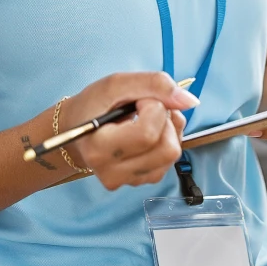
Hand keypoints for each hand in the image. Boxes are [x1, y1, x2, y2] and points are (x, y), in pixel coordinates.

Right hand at [59, 73, 197, 190]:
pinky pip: (169, 161)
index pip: (148, 133)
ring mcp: (128, 181)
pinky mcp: (140, 181)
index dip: (154, 107)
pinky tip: (151, 132)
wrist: (76, 131)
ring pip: (172, 155)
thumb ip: (154, 84)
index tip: (139, 99)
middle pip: (168, 149)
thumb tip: (190, 101)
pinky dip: (167, 141)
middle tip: (148, 107)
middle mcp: (113, 173)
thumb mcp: (116, 84)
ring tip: (149, 118)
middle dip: (167, 120)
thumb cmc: (92, 106)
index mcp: (100, 149)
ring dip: (170, 130)